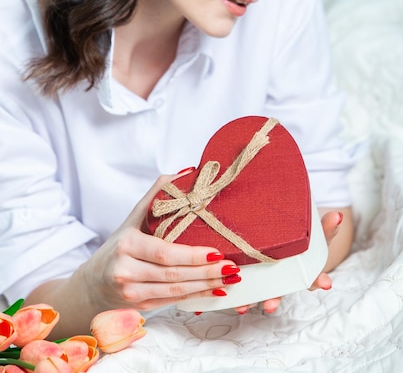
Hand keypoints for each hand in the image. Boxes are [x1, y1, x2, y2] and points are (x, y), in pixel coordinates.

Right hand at [82, 174, 240, 311]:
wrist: (93, 282)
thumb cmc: (119, 245)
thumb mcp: (133, 217)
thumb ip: (158, 193)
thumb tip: (187, 172)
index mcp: (127, 244)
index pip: (164, 252)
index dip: (192, 255)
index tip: (216, 252)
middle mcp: (126, 271)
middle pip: (173, 274)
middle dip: (206, 272)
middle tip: (232, 267)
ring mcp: (132, 293)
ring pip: (175, 291)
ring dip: (205, 286)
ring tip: (229, 279)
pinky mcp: (140, 308)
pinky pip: (172, 301)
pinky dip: (195, 296)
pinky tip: (214, 290)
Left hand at [234, 208, 350, 314]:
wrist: (287, 239)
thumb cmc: (302, 240)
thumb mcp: (315, 233)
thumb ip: (326, 227)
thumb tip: (337, 216)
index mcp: (304, 271)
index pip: (314, 277)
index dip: (319, 280)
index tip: (325, 282)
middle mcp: (286, 280)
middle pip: (281, 291)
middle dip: (275, 299)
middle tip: (270, 306)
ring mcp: (269, 281)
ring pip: (260, 293)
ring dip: (251, 300)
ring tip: (244, 307)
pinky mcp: (253, 277)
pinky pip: (246, 287)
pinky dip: (238, 294)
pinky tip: (232, 299)